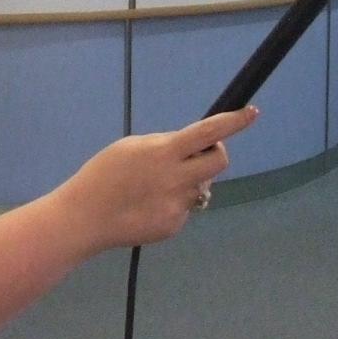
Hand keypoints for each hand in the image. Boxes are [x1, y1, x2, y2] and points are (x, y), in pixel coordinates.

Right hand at [56, 107, 257, 251]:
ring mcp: (177, 205)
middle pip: (219, 162)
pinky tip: (148, 207)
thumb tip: (189, 148)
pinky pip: (185, 209)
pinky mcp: (173, 226)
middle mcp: (177, 178)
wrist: (85, 217)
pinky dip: (173, 204)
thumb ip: (164, 145)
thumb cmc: (103, 174)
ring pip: (200, 187)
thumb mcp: (132, 147)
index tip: (252, 112)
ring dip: (188, 182)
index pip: (208, 133)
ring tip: (155, 188)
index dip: (234, 122)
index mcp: (164, 152)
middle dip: (213, 154)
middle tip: (195, 156)